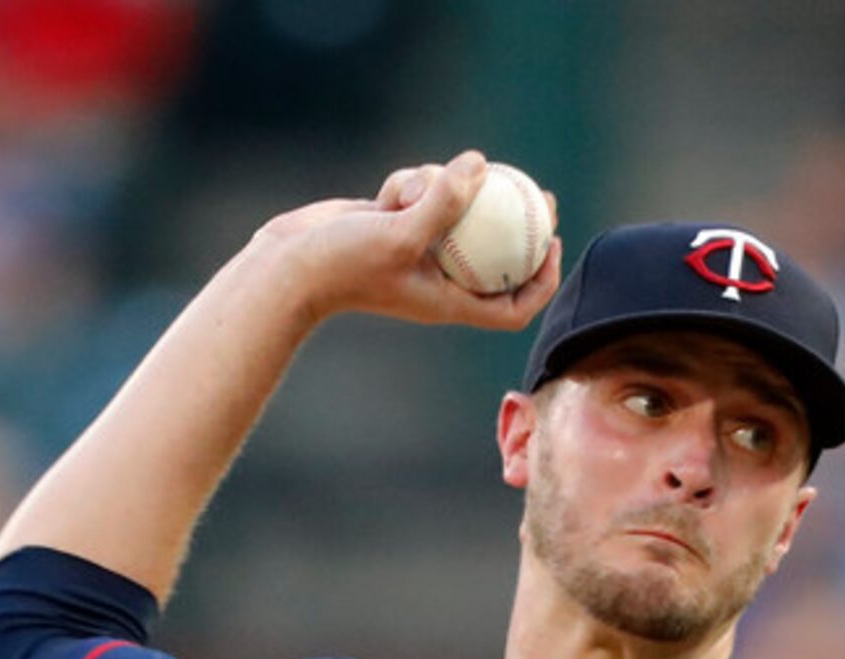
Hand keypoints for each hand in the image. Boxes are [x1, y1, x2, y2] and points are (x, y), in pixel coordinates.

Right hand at [256, 149, 563, 332]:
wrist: (291, 264)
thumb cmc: (344, 264)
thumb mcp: (400, 233)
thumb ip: (443, 202)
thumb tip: (480, 164)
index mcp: (449, 301)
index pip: (512, 306)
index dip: (541, 282)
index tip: (553, 245)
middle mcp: (439, 279)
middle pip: (498, 257)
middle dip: (522, 226)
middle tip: (541, 194)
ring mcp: (418, 252)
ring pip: (455, 213)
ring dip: (442, 190)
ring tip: (414, 190)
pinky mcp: (397, 226)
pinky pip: (423, 198)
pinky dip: (411, 185)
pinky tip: (390, 191)